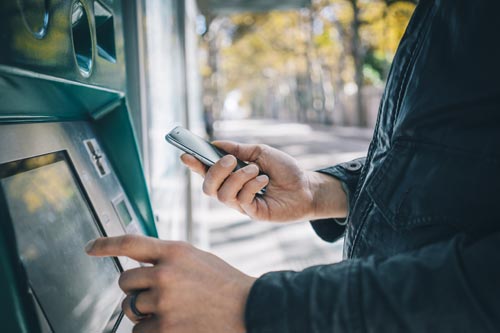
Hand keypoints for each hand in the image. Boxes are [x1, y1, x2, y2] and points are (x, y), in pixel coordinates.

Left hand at [86, 235, 254, 332]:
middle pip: (125, 282)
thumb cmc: (224, 284)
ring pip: (131, 308)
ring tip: (173, 310)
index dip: (106, 244)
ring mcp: (163, 302)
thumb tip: (140, 268)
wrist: (249, 308)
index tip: (91, 247)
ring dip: (145, 312)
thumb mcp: (196, 259)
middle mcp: (164, 274)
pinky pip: (140, 331)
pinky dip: (152, 330)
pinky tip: (174, 324)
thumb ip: (168, 259)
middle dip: (135, 289)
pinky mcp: (165, 328)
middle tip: (157, 294)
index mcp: (174, 252)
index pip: (131, 243)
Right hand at [181, 141, 346, 221]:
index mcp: (231, 176)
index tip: (185, 155)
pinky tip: (264, 181)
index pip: (206, 172)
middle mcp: (232, 191)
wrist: (306, 187)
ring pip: (223, 194)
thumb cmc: (284, 170)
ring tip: (256, 170)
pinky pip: (241, 200)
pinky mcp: (253, 213)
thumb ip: (239, 150)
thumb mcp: (261, 152)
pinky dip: (251, 186)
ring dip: (238, 177)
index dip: (194, 165)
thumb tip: (216, 143)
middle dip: (215, 172)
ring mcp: (241, 204)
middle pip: (208, 188)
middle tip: (230, 160)